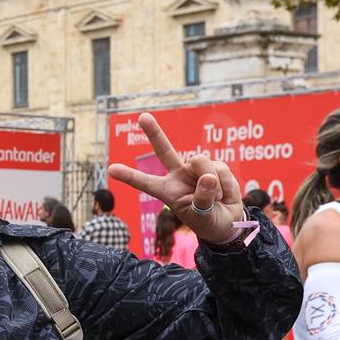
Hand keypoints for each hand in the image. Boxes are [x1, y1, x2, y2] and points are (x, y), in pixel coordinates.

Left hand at [107, 112, 242, 243]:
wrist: (228, 222)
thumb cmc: (209, 222)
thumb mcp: (203, 217)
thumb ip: (203, 199)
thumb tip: (208, 177)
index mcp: (167, 191)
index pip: (145, 183)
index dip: (129, 176)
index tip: (111, 169)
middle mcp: (178, 175)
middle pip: (165, 151)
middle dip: (154, 133)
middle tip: (142, 117)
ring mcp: (196, 169)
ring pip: (201, 161)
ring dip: (213, 182)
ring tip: (216, 199)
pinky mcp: (215, 166)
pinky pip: (221, 168)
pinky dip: (226, 184)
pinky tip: (225, 194)